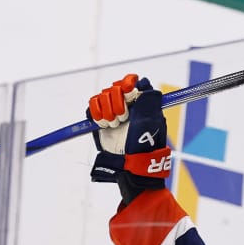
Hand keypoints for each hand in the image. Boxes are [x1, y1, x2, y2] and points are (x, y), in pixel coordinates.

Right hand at [87, 73, 170, 202]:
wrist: (128, 162)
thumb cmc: (143, 143)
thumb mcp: (151, 119)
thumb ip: (149, 98)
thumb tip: (143, 82)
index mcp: (140, 101)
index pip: (130, 81)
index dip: (127, 84)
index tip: (129, 92)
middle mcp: (125, 104)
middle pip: (114, 87)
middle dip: (117, 102)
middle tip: (123, 118)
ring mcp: (112, 111)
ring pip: (102, 96)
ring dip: (107, 111)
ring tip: (114, 125)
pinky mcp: (99, 120)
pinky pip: (92, 106)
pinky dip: (96, 113)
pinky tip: (104, 124)